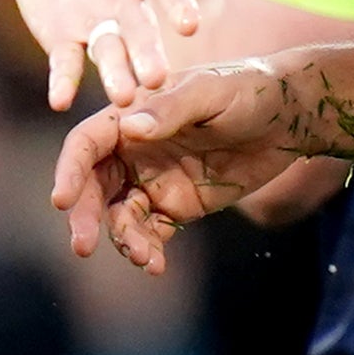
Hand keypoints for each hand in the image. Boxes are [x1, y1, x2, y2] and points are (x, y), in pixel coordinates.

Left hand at [0, 0, 199, 109]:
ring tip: (126, 99)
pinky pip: (67, 62)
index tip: (190, 21)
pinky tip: (58, 100)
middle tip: (159, 79)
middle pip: (142, 27)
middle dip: (150, 52)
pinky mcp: (65, 38)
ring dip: (118, 74)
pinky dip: (64, 79)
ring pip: (113, 52)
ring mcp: (97, 21)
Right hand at [51, 56, 317, 270]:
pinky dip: (148, 250)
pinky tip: (156, 264)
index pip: (86, 145)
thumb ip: (172, 109)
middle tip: (82, 246)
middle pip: (94, 188)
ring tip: (143, 257)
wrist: (291, 117)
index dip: (70, 171)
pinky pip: (151, 233)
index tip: (62, 200)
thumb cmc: (250, 89)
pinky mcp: (177, 206)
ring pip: (121, 217)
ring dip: (123, 240)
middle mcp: (134, 151)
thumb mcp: (211, 92)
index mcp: (131, 116)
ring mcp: (154, 181)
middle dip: (86, 218)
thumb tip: (130, 129)